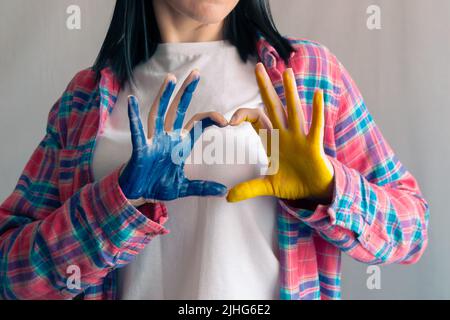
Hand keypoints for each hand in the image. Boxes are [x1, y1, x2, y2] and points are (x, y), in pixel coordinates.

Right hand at [119, 71, 228, 202]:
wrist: (138, 194)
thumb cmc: (157, 185)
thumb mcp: (184, 187)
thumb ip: (203, 187)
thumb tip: (223, 191)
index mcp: (179, 144)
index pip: (197, 125)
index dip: (210, 120)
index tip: (226, 121)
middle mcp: (167, 138)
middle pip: (178, 110)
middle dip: (186, 92)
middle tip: (196, 73)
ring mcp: (153, 141)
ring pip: (159, 114)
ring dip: (164, 97)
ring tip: (171, 78)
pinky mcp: (141, 149)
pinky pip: (138, 132)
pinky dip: (134, 117)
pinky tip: (132, 100)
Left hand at [227, 63, 333, 202]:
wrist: (313, 190)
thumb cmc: (292, 182)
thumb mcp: (267, 186)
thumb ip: (248, 188)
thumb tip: (227, 197)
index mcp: (271, 140)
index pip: (255, 120)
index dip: (243, 116)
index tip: (229, 121)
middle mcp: (284, 134)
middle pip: (273, 107)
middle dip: (265, 88)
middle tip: (258, 67)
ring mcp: (299, 138)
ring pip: (293, 111)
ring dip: (290, 92)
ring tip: (287, 72)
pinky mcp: (313, 146)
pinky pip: (315, 126)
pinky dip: (317, 112)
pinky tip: (318, 95)